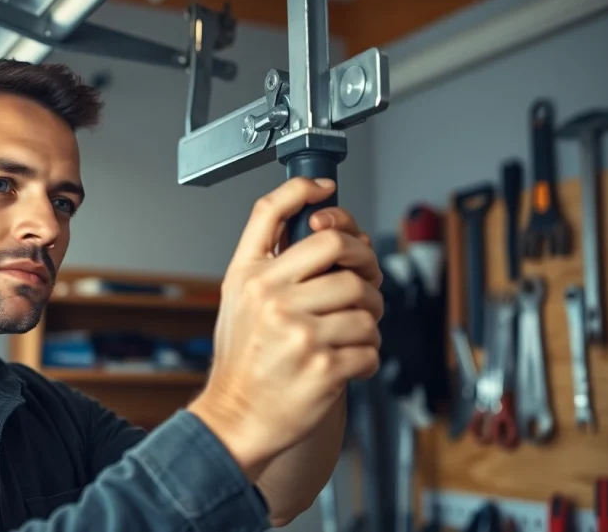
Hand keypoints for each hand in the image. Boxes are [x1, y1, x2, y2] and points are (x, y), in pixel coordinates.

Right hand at [188, 177, 383, 482]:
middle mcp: (272, 299)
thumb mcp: (237, 298)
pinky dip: (367, 356)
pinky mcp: (324, 367)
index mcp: (251, 277)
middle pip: (342, 253)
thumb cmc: (242, 358)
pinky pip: (371, 347)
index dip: (304, 190)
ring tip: (352, 334)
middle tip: (365, 285)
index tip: (327, 190)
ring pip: (366, 304)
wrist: (236, 417)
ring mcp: (299, 333)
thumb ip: (266, 259)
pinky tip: (346, 362)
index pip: (273, 212)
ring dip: (370, 321)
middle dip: (366, 267)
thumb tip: (322, 225)